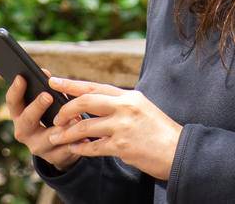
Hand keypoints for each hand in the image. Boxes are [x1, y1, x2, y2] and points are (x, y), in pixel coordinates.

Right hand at [5, 68, 85, 171]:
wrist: (59, 149)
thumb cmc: (52, 118)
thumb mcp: (47, 105)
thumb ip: (48, 91)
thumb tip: (49, 76)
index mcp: (19, 116)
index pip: (12, 102)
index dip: (15, 90)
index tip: (21, 77)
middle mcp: (23, 132)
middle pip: (27, 119)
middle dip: (37, 107)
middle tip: (47, 96)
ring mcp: (37, 147)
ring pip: (48, 137)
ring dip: (62, 127)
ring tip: (74, 118)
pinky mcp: (53, 158)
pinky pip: (64, 150)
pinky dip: (75, 142)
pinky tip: (84, 137)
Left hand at [45, 75, 183, 180]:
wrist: (180, 152)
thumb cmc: (160, 132)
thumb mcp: (142, 109)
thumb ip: (120, 105)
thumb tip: (96, 104)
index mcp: (129, 96)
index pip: (94, 86)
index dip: (71, 84)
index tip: (54, 81)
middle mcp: (125, 107)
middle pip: (85, 101)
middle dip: (66, 109)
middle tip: (56, 117)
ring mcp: (123, 127)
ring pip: (85, 126)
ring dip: (68, 133)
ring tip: (57, 137)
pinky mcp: (122, 146)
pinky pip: (93, 147)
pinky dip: (81, 148)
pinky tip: (74, 149)